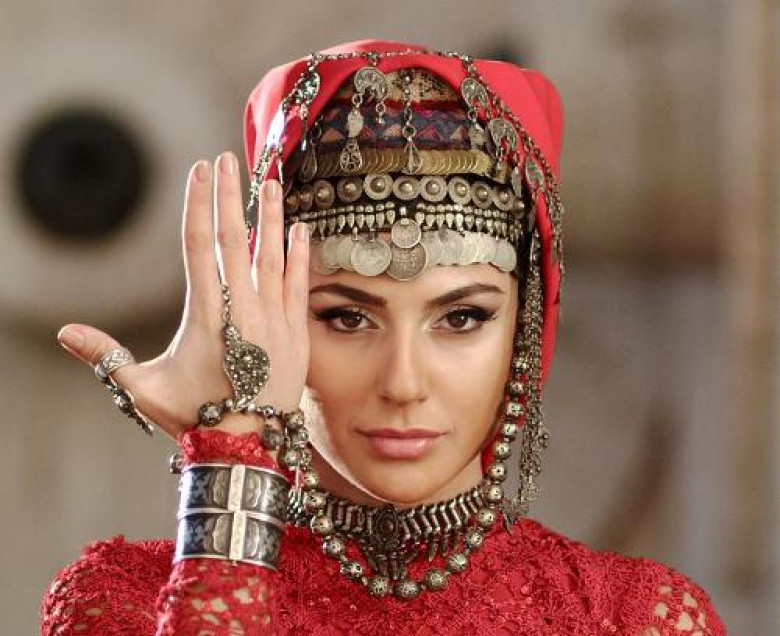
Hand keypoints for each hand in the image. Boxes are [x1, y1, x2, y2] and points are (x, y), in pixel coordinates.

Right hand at [57, 152, 309, 439]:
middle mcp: (244, 309)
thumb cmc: (193, 417)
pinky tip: (300, 228)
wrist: (247, 446)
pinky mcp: (297, 332)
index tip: (199, 171)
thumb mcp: (144, 388)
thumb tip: (64, 334)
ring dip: (271, 216)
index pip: (200, 246)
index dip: (198, 205)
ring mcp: (275, 318)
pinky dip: (300, 254)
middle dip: (230, 196)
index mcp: (207, 314)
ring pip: (273, 255)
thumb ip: (106, 357)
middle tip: (228, 158)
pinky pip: (299, 284)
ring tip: (269, 181)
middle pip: (236, 239)